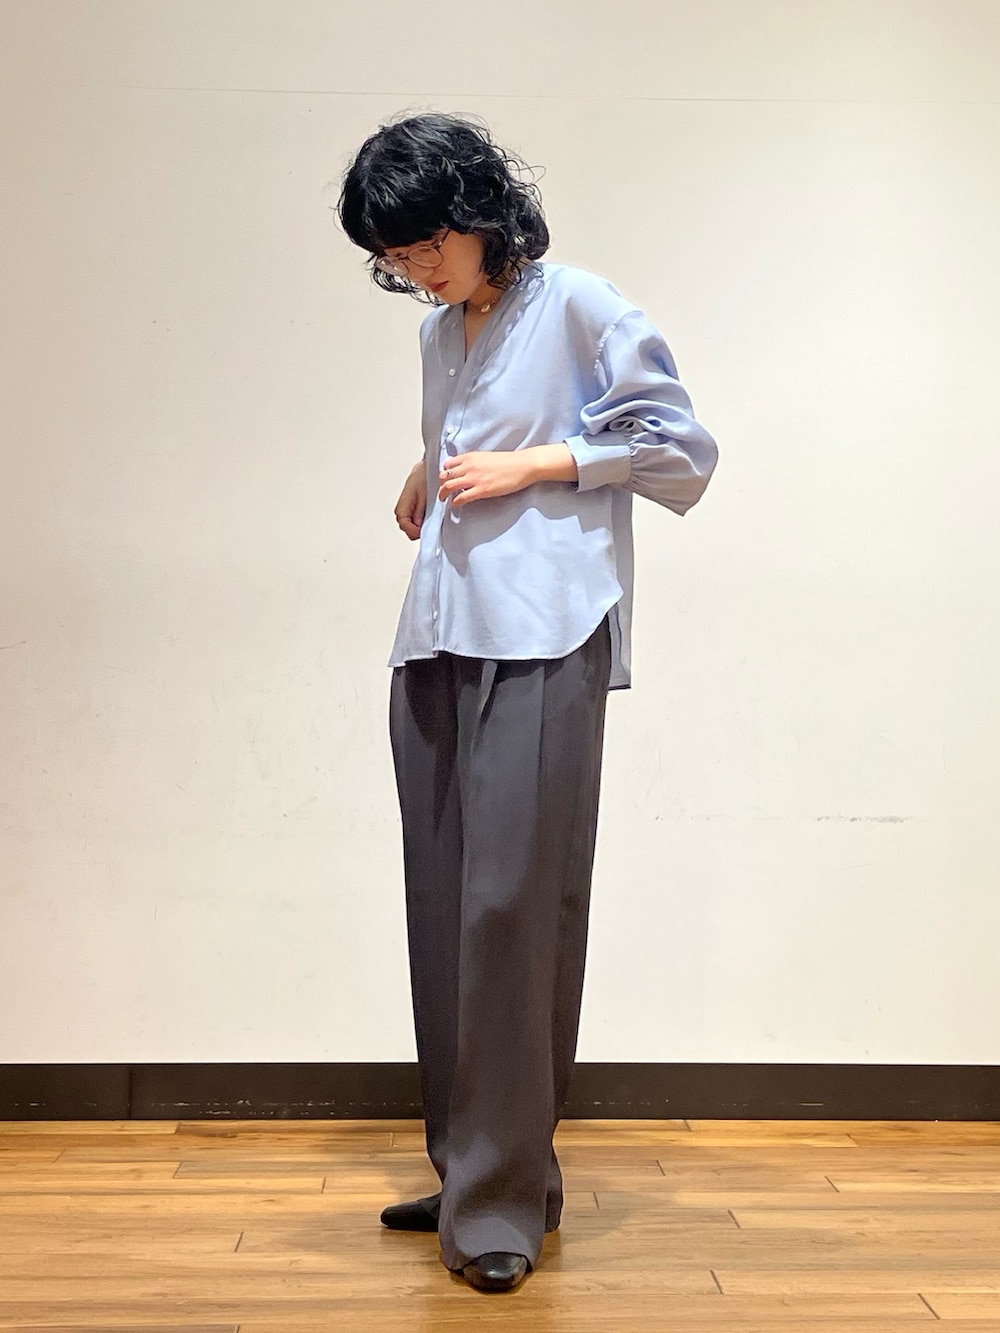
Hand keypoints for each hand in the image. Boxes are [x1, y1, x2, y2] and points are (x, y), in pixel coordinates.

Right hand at [394, 460, 425, 539]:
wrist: (427, 468)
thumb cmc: (425, 477)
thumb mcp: (424, 493)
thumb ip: (420, 510)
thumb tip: (418, 524)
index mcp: (403, 505)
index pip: (404, 525)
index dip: (414, 531)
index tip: (423, 531)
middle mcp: (402, 509)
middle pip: (407, 528)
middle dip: (418, 530)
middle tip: (431, 527)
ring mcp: (407, 510)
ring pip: (411, 526)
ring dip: (421, 526)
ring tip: (432, 520)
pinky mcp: (413, 510)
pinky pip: (415, 521)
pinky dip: (423, 522)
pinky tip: (431, 517)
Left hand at [439, 445, 574, 506]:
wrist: (523, 465)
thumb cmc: (509, 462)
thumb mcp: (487, 457)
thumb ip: (475, 463)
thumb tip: (468, 471)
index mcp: (470, 457)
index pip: (448, 464)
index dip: (445, 473)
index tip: (446, 479)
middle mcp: (468, 466)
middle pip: (444, 476)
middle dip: (440, 485)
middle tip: (442, 492)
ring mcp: (474, 479)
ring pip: (448, 487)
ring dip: (443, 494)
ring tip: (444, 500)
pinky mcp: (481, 490)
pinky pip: (460, 498)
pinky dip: (454, 502)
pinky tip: (455, 505)